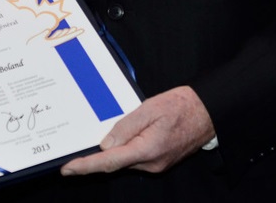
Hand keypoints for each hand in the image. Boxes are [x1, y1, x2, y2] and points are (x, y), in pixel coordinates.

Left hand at [60, 86, 214, 175]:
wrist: (207, 112)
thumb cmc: (181, 106)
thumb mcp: (149, 108)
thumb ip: (126, 126)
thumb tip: (106, 144)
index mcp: (147, 150)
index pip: (109, 162)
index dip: (86, 166)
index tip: (68, 169)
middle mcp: (151, 163)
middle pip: (115, 163)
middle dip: (96, 156)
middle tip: (78, 150)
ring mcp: (156, 164)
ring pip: (125, 160)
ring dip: (113, 150)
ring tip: (110, 132)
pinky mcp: (159, 161)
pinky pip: (134, 157)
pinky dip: (125, 149)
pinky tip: (124, 136)